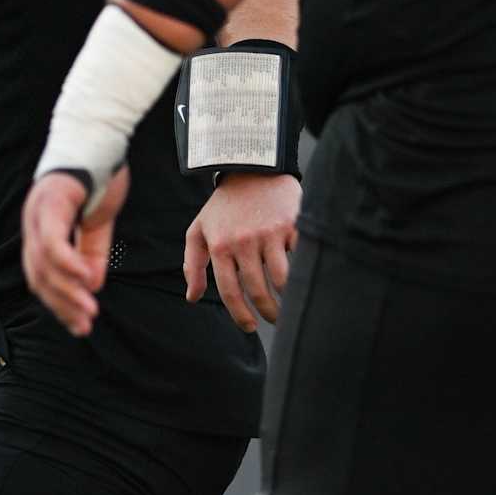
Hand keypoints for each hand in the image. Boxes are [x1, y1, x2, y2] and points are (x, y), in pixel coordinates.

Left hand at [22, 167, 128, 336]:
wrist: (100, 138)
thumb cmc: (97, 176)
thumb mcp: (97, 223)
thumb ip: (91, 252)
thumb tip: (90, 286)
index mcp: (40, 228)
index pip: (41, 276)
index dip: (58, 303)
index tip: (79, 324)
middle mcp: (32, 222)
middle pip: (38, 276)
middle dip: (62, 305)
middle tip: (84, 325)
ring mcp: (37, 212)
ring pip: (44, 264)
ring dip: (66, 291)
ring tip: (88, 310)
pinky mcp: (50, 203)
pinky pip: (54, 242)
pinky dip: (67, 265)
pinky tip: (85, 281)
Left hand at [184, 172, 299, 330]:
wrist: (251, 168)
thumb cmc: (224, 205)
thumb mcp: (198, 230)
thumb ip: (192, 264)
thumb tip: (192, 297)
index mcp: (220, 245)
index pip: (230, 290)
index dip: (241, 314)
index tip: (249, 326)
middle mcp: (243, 241)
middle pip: (258, 289)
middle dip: (267, 311)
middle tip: (273, 319)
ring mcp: (269, 233)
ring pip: (283, 279)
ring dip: (287, 299)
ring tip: (289, 307)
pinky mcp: (292, 225)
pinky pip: (301, 257)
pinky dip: (303, 271)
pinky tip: (303, 280)